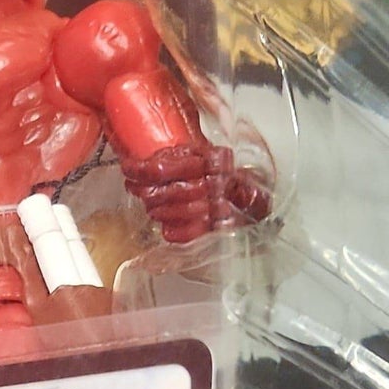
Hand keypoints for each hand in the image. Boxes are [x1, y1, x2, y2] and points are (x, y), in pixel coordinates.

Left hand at [122, 143, 270, 243]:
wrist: (259, 207)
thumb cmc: (228, 181)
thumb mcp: (208, 159)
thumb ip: (183, 156)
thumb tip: (143, 156)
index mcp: (214, 158)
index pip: (171, 163)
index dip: (144, 168)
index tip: (129, 169)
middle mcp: (221, 180)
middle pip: (173, 188)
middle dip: (148, 191)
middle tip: (136, 190)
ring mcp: (225, 205)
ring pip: (183, 210)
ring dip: (161, 212)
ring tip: (152, 210)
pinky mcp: (226, 228)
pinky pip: (196, 232)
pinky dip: (178, 232)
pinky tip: (167, 229)